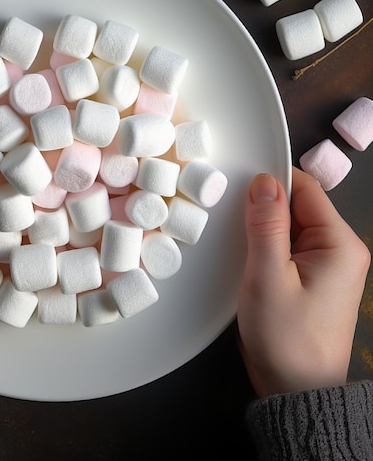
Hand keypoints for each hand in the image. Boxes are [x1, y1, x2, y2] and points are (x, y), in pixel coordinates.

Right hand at [238, 167, 369, 397]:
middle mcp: (339, 250)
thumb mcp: (268, 276)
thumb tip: (263, 181)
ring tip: (240, 245)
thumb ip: (266, 226)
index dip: (271, 183)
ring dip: (263, 230)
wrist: (295, 390)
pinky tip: (249, 259)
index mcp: (339, 244)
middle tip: (233, 222)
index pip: (306, 189)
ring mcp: (327, 265)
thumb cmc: (285, 338)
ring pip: (289, 227)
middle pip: (297, 207)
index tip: (238, 189)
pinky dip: (266, 247)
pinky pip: (288, 247)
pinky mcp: (312, 278)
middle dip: (264, 209)